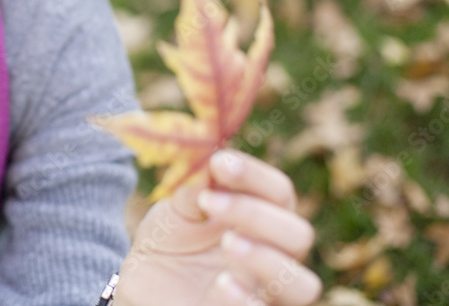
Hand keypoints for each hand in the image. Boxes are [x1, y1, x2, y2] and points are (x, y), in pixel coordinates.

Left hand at [111, 149, 320, 305]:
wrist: (145, 289)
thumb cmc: (170, 245)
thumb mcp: (175, 212)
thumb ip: (194, 188)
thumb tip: (208, 158)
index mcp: (261, 219)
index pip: (279, 193)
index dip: (254, 175)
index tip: (219, 162)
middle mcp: (273, 257)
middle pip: (298, 234)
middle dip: (256, 213)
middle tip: (210, 202)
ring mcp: (263, 293)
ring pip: (302, 284)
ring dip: (266, 259)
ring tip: (227, 243)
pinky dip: (246, 298)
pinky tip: (221, 283)